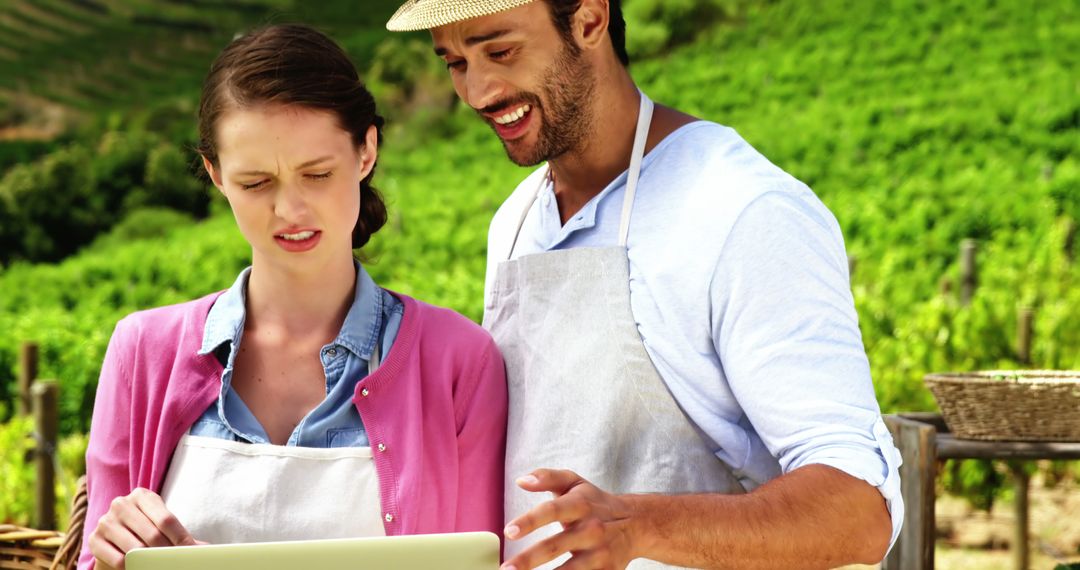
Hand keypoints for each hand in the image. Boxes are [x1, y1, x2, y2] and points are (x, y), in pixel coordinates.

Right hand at [89, 487, 199, 569]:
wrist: (114, 538)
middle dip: (168, 552)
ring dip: (150, 561)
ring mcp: (105, 521)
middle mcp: (121, 504)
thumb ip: (181, 535)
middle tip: (176, 562)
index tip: (191, 552)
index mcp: (142, 496)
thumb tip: (206, 548)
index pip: (167, 519)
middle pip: (152, 534)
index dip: (182, 539)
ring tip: (159, 566)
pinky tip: (138, 567)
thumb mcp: (161, 526)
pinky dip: (131, 567)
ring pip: (135, 548)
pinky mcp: (94, 539)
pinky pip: (118, 559)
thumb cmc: (145, 529)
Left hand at [501, 469, 638, 569]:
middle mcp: (590, 530)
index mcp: (580, 505)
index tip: (508, 531)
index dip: (530, 521)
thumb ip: (547, 477)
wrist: (637, 524)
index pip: (552, 510)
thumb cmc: (595, 502)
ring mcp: (599, 554)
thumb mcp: (575, 483)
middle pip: (555, 546)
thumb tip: (521, 481)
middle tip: (505, 569)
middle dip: (528, 559)